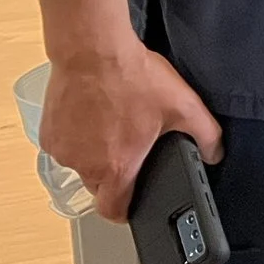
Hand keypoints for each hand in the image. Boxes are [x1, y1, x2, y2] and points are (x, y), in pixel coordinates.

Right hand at [40, 43, 222, 221]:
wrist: (93, 51)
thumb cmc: (133, 78)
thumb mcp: (183, 105)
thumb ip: (206, 135)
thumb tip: (215, 153)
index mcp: (116, 167)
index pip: (113, 211)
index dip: (124, 212)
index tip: (131, 205)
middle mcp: (85, 165)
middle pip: (99, 186)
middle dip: (116, 173)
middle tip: (131, 145)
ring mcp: (63, 151)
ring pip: (81, 164)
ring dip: (96, 152)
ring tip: (115, 123)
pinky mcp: (48, 134)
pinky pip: (65, 145)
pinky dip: (78, 137)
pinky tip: (95, 114)